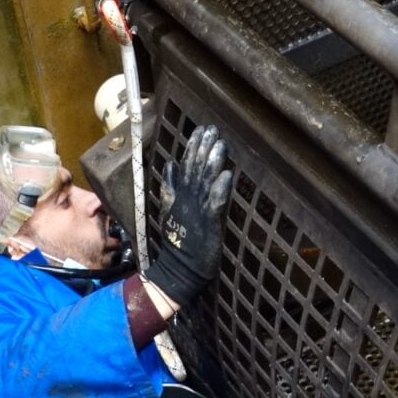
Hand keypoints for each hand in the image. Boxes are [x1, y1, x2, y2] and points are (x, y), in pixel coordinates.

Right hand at [147, 125, 232, 306]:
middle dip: (204, 147)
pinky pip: (216, 203)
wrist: (178, 269)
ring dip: (213, 161)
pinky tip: (228, 174)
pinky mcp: (209, 223)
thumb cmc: (179, 241)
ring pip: (206, 180)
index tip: (202, 129)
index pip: (187, 164)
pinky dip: (221, 188)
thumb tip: (170, 164)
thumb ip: (170, 187)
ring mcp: (198, 209)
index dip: (194, 146)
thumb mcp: (169, 210)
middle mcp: (188, 198)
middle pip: (196, 168)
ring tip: (221, 143)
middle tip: (212, 129)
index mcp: (180, 194)